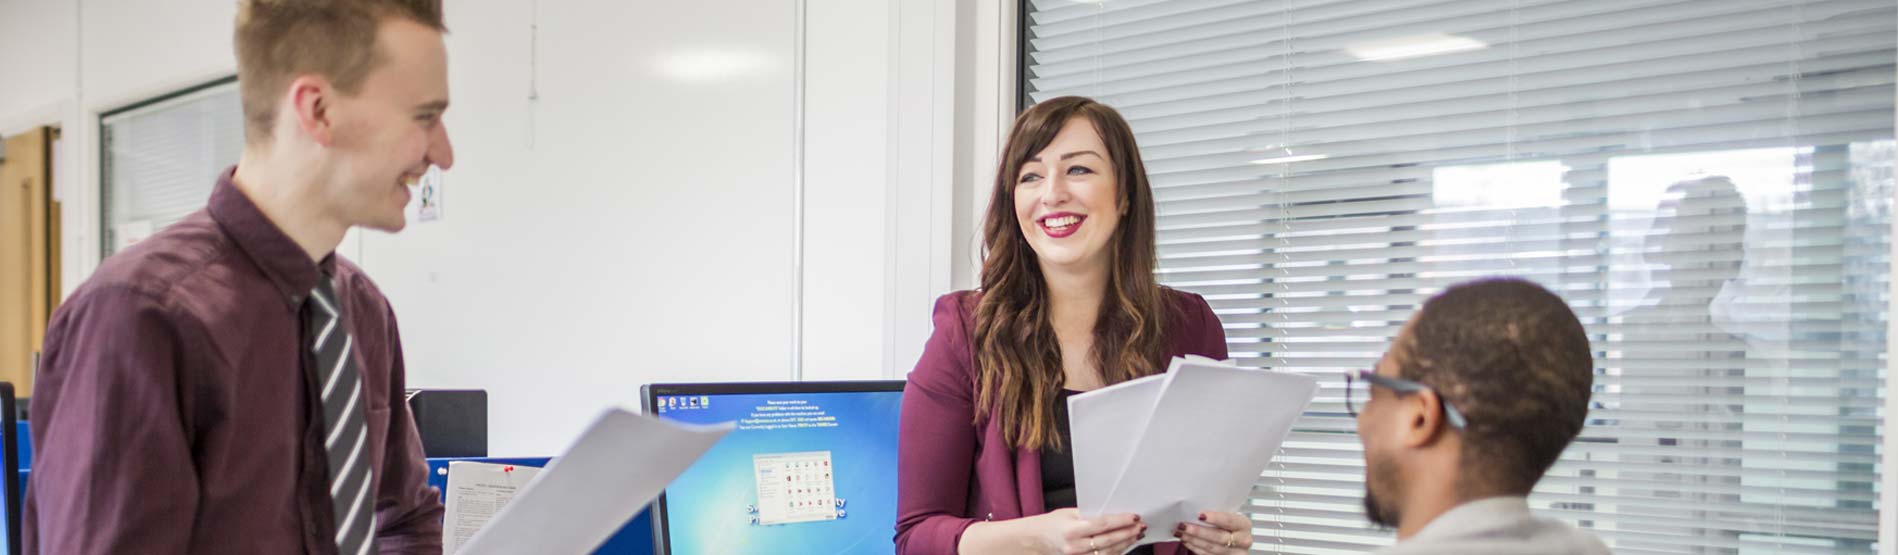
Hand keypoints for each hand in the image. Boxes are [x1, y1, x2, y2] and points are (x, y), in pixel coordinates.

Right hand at [1023, 508, 1146, 554]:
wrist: (1036, 540)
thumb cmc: (1051, 524)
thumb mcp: (1068, 513)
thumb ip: (1089, 514)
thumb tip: (1113, 512)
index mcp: (1072, 530)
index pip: (1103, 525)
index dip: (1121, 521)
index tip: (1134, 517)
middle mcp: (1075, 546)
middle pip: (1109, 541)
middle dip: (1128, 533)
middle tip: (1141, 526)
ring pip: (1109, 553)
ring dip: (1126, 544)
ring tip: (1136, 535)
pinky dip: (1116, 552)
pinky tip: (1124, 546)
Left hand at [1176, 510, 1251, 554]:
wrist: (1235, 538)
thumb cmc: (1228, 524)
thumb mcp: (1227, 515)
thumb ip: (1216, 513)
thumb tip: (1195, 510)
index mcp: (1244, 524)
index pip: (1230, 520)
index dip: (1215, 518)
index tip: (1200, 515)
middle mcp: (1244, 540)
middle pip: (1220, 537)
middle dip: (1199, 531)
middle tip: (1184, 525)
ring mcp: (1237, 553)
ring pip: (1213, 548)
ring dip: (1194, 541)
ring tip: (1181, 533)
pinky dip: (1196, 548)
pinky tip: (1187, 542)